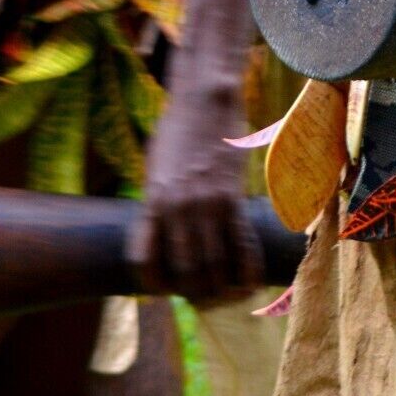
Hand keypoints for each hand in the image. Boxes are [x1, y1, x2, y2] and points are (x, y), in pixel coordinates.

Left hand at [128, 76, 262, 304]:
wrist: (205, 98)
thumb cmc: (177, 128)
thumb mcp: (155, 166)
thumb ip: (158, 200)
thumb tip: (162, 231)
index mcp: (151, 202)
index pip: (145, 262)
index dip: (156, 284)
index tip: (168, 287)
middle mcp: (176, 209)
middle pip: (185, 271)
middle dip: (194, 292)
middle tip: (203, 296)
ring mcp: (205, 204)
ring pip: (213, 265)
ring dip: (221, 288)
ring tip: (227, 295)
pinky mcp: (232, 197)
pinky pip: (241, 245)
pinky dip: (246, 270)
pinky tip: (251, 284)